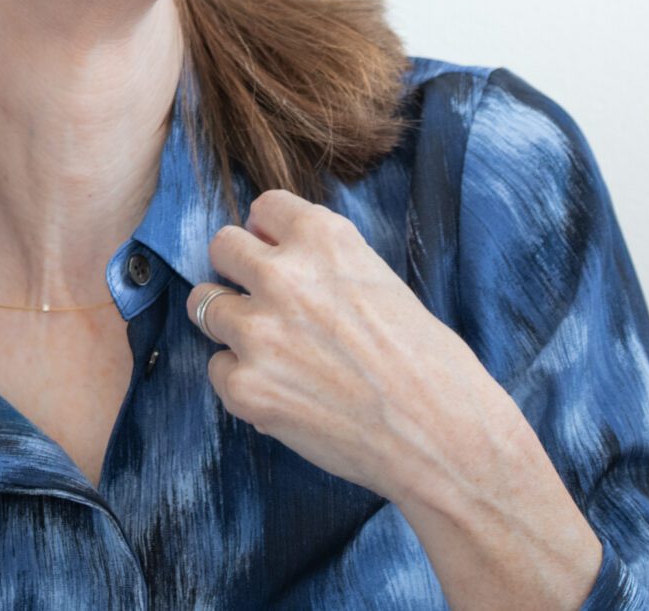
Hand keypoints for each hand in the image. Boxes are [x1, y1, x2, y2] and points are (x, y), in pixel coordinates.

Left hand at [184, 188, 517, 506]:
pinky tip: (284, 393)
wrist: (443, 440)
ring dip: (232, 323)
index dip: (272, 234)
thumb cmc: (429, 366)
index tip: (277, 253)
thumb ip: (324, 265)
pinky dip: (242, 380)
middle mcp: (283, 275)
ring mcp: (257, 332)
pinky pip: (217, 368)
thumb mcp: (381, 284)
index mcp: (324, 239)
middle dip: (238, 270)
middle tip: (263, 300)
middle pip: (221, 246)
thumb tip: (273, 252)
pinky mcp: (245, 386)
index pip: (264, 207)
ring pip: (205, 304)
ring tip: (273, 351)